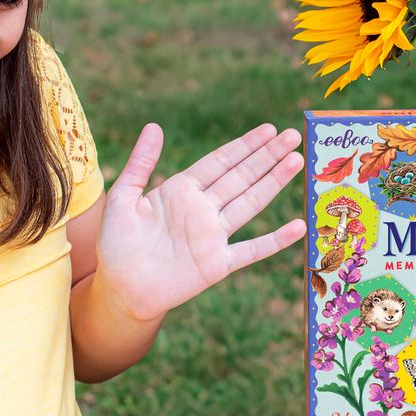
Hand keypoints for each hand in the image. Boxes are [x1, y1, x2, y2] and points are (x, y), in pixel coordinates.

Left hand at [95, 123, 305, 321]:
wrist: (120, 289)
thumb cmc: (117, 244)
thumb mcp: (123, 199)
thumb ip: (141, 164)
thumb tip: (154, 126)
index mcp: (182, 190)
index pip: (220, 161)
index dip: (245, 145)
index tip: (268, 130)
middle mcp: (203, 209)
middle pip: (241, 177)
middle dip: (267, 156)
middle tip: (293, 136)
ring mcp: (214, 236)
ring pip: (251, 203)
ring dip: (274, 183)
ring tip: (297, 162)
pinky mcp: (218, 264)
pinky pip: (252, 250)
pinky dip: (275, 240)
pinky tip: (298, 227)